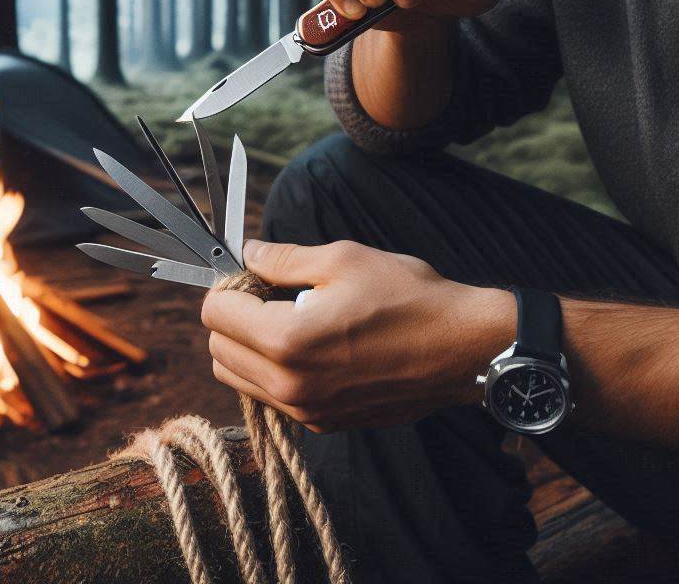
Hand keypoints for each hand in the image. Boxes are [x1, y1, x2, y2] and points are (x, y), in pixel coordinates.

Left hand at [201, 238, 501, 432]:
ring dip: (249, 348)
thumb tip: (248, 254)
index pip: (215, 315)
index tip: (253, 274)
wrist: (463, 347)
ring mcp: (308, 412)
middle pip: (218, 352)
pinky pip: (274, 399)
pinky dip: (275, 372)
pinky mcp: (326, 424)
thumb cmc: (409, 297)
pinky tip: (313, 345)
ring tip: (291, 318)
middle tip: (269, 293)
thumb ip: (283, 259)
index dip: (228, 286)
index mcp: (288, 341)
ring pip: (240, 381)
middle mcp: (290, 386)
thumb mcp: (344, 258)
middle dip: (232, 318)